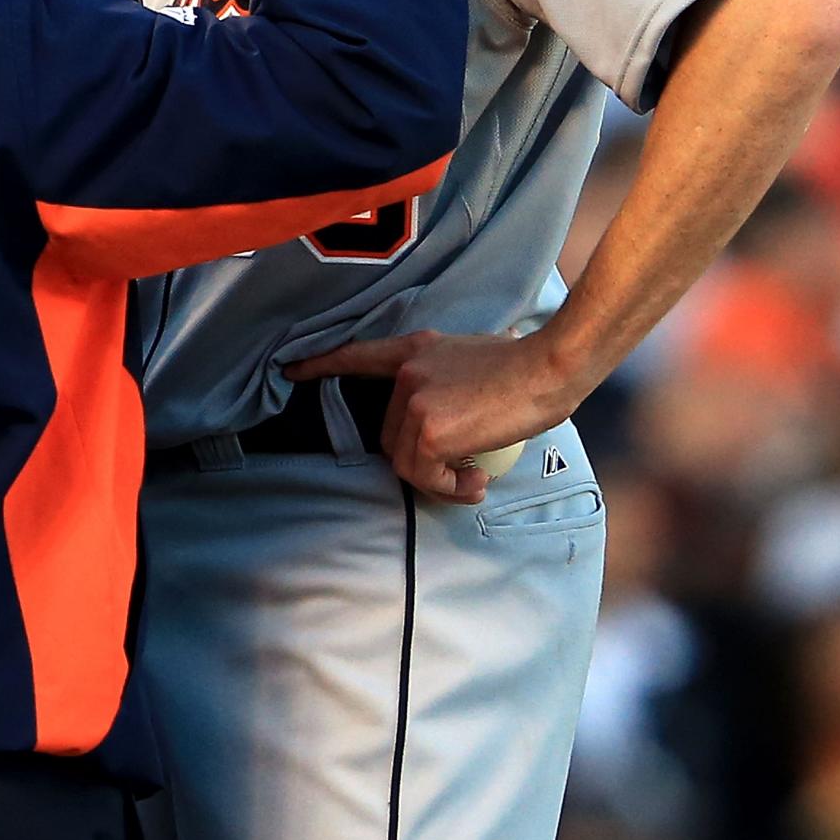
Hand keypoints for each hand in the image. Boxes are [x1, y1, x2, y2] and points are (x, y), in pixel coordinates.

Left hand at [287, 330, 587, 504]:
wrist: (548, 367)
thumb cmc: (523, 364)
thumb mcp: (471, 354)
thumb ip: (448, 375)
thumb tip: (452, 405)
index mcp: (414, 351)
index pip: (357, 356)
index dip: (322, 364)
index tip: (290, 370)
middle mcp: (406, 374)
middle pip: (391, 435)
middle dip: (423, 461)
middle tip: (461, 471)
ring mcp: (414, 402)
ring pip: (407, 461)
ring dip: (439, 481)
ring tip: (472, 480)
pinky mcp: (429, 431)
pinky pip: (426, 476)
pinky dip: (450, 489)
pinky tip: (475, 482)